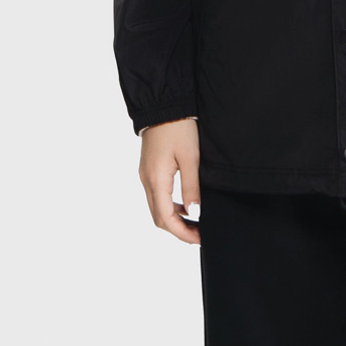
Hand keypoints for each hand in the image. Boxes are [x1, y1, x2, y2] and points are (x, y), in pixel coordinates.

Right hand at [139, 118, 201, 244]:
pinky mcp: (149, 171)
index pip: (166, 218)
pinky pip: (157, 196)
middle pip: (159, 218)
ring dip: (174, 220)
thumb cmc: (178, 128)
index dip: (183, 233)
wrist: (162, 107)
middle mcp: (147, 181)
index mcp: (157, 180)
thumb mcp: (190, 158)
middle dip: (178, 231)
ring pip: (157, 209)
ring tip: (195, 223)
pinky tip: (186, 205)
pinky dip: (170, 207)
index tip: (200, 238)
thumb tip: (195, 213)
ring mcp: (146, 176)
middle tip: (199, 235)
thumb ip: (191, 187)